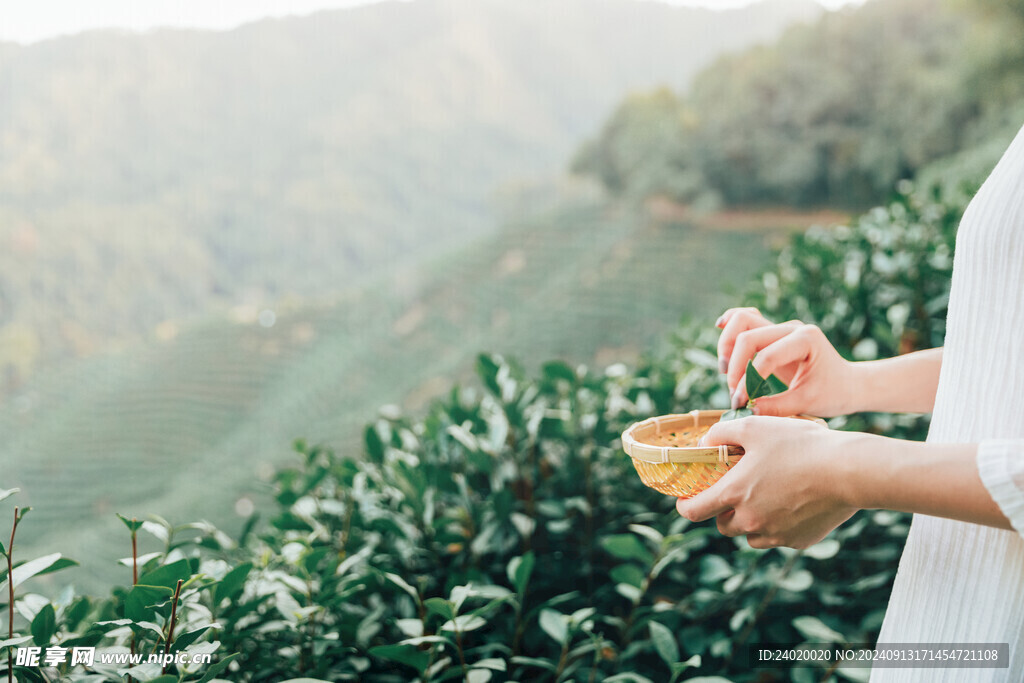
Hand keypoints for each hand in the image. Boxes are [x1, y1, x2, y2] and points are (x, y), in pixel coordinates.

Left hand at [675, 416, 857, 548]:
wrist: (848, 471)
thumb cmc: (800, 445)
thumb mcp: (754, 427)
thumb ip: (721, 433)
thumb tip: (705, 442)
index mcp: (733, 494)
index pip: (693, 511)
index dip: (685, 505)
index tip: (685, 499)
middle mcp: (750, 521)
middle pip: (723, 524)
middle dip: (723, 510)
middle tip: (736, 489)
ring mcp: (775, 534)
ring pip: (750, 534)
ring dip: (750, 520)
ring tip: (766, 495)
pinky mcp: (798, 541)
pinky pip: (778, 536)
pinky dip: (778, 524)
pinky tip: (792, 502)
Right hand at [715, 307, 857, 417]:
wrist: (847, 384)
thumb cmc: (833, 393)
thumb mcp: (807, 403)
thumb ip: (776, 407)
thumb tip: (744, 411)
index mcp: (806, 340)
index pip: (765, 356)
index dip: (747, 381)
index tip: (740, 404)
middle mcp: (791, 327)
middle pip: (747, 334)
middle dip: (734, 365)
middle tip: (734, 393)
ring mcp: (781, 327)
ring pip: (742, 320)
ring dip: (727, 345)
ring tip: (726, 372)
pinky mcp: (772, 332)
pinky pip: (746, 319)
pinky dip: (731, 326)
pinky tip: (720, 331)